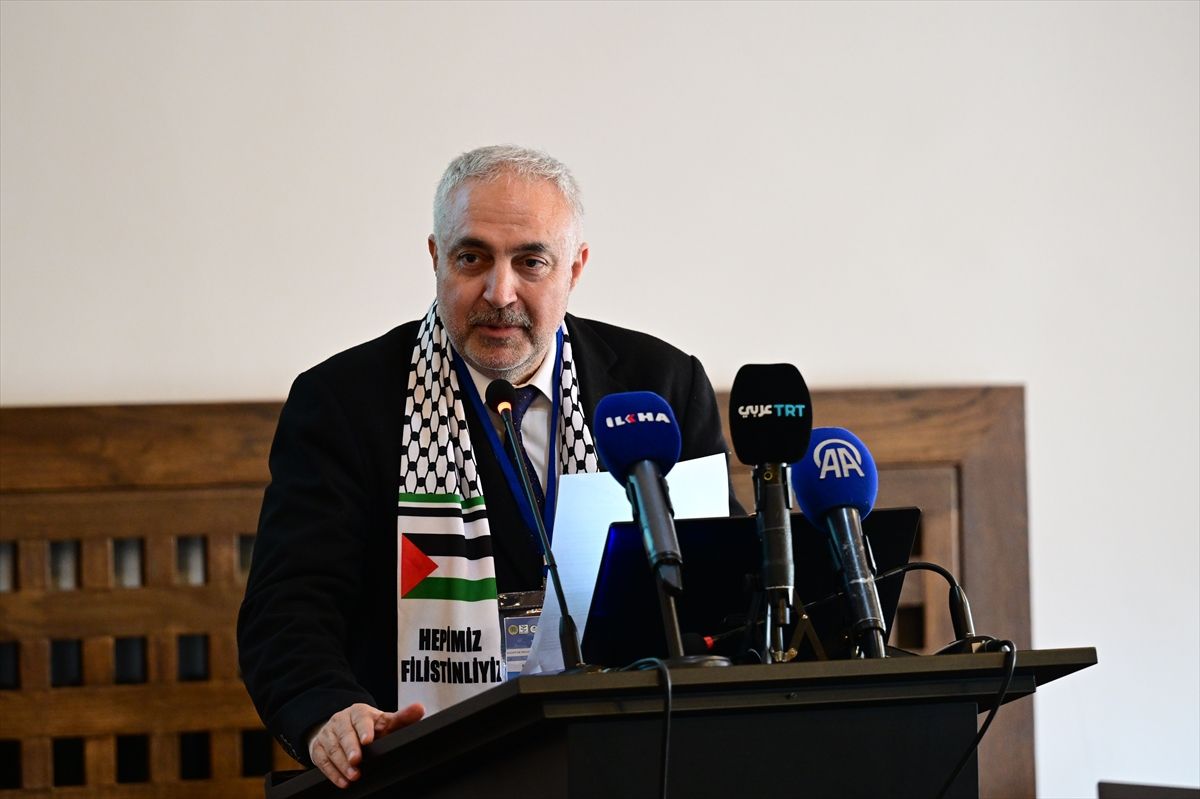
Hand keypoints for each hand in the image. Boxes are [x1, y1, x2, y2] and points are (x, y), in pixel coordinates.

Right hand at [309, 702, 424, 787]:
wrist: (341, 727)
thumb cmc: (368, 726)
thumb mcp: (385, 721)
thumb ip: (403, 717)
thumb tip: (419, 709)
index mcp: (359, 712)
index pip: (360, 718)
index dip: (363, 728)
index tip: (368, 740)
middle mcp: (341, 720)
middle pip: (344, 733)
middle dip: (350, 748)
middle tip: (357, 761)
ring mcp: (328, 733)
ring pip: (332, 748)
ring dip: (341, 763)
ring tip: (353, 776)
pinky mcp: (318, 748)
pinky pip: (322, 760)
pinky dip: (332, 772)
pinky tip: (342, 781)